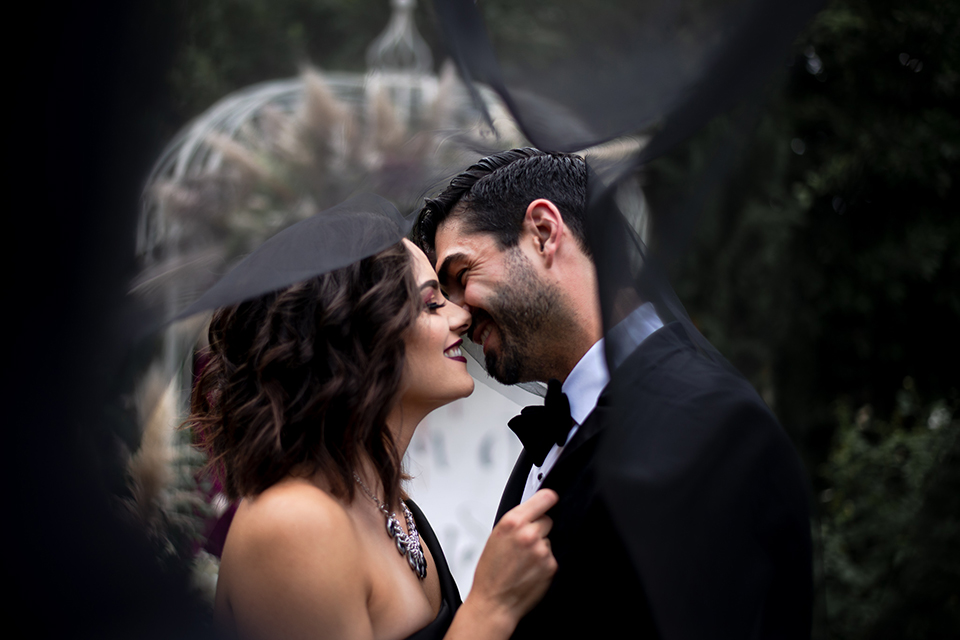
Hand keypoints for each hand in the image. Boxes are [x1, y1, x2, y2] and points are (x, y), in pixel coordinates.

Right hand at [466, 489, 558, 628]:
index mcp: (512, 522)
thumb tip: (532, 511)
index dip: (548, 498)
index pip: (544, 498)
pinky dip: (544, 562)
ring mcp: (541, 550)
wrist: (494, 602)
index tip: (550, 499)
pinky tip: (530, 570)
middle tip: (525, 542)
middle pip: (548, 519)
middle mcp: (528, 534)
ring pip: (549, 539)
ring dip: (541, 546)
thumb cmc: (490, 573)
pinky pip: (552, 556)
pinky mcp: (551, 566)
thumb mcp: (495, 537)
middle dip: (539, 527)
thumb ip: (515, 521)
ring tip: (524, 560)